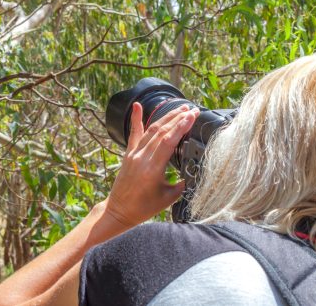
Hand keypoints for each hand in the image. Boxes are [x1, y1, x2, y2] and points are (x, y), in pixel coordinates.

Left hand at [103, 102, 198, 227]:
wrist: (119, 211)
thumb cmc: (143, 208)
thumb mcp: (168, 198)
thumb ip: (182, 183)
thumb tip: (196, 171)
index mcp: (152, 168)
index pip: (168, 141)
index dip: (181, 126)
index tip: (192, 115)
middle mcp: (141, 157)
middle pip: (161, 132)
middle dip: (177, 118)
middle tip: (191, 110)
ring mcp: (133, 154)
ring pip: (150, 130)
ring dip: (166, 117)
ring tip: (179, 108)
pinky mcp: (128, 154)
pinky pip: (134, 133)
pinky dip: (136, 118)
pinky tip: (137, 105)